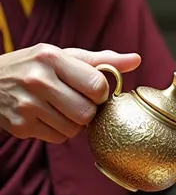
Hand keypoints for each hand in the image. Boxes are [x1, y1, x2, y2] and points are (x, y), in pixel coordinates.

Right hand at [0, 43, 140, 143]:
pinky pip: (58, 138)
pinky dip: (59, 131)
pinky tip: (48, 117)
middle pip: (87, 112)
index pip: (96, 84)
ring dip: (74, 123)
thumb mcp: (62, 55)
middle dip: (88, 110)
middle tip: (78, 101)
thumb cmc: (35, 66)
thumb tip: (136, 60)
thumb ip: (100, 60)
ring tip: (61, 108)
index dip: (100, 92)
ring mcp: (27, 105)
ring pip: (74, 129)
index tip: (93, 89)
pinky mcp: (20, 126)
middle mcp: (38, 80)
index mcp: (52, 57)